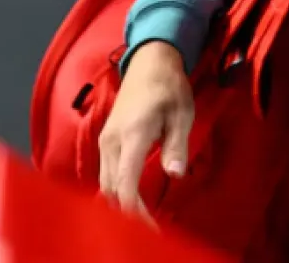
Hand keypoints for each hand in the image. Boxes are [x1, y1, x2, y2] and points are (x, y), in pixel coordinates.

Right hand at [97, 41, 193, 219]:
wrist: (150, 61)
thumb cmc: (170, 86)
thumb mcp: (183, 113)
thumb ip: (177, 145)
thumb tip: (175, 174)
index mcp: (133, 135)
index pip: (125, 182)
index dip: (135, 210)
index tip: (150, 226)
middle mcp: (112, 141)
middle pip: (111, 189)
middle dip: (128, 213)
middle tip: (151, 228)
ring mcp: (105, 140)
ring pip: (105, 183)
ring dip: (121, 202)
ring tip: (143, 218)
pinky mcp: (106, 140)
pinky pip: (106, 172)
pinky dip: (117, 189)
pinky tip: (134, 198)